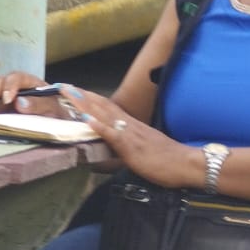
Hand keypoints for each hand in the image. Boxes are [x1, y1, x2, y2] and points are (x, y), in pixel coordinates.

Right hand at [0, 71, 72, 117]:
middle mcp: (12, 88)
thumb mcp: (52, 108)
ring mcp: (2, 98)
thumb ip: (39, 104)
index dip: (10, 86)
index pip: (16, 78)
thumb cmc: (55, 113)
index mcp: (29, 82)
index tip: (8, 100)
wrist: (56, 124)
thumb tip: (20, 102)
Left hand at [54, 84, 195, 187]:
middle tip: (61, 85)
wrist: (188, 164)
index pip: (107, 107)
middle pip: (101, 105)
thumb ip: (128, 144)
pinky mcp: (132, 147)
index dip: (89, 98)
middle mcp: (129, 125)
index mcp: (131, 125)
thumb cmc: (167, 160)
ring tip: (67, 93)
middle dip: (80, 95)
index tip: (73, 89)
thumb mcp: (143, 148)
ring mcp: (129, 134)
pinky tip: (86, 119)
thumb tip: (114, 145)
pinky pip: (113, 134)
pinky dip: (98, 125)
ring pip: (103, 114)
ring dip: (83, 103)